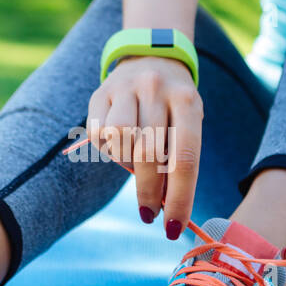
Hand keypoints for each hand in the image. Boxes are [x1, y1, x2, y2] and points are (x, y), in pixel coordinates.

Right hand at [87, 55, 201, 237]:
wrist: (151, 57)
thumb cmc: (172, 106)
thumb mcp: (185, 124)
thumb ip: (177, 159)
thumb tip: (167, 207)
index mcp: (187, 101)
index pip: (184, 159)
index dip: (180, 198)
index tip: (173, 228)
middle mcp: (156, 89)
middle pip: (150, 155)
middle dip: (150, 193)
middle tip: (150, 214)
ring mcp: (125, 88)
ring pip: (120, 142)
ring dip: (127, 165)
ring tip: (134, 163)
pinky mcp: (99, 92)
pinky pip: (98, 133)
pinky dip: (108, 148)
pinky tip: (118, 144)